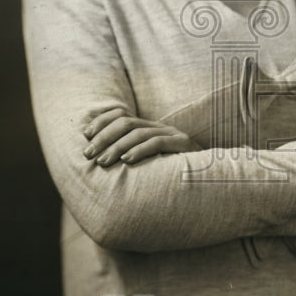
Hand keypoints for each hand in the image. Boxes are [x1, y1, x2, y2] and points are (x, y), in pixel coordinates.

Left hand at [83, 108, 201, 166]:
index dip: (102, 122)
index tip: (85, 135)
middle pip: (126, 123)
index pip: (121, 115)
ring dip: (117, 147)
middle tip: (89, 154)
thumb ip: (129, 157)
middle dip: (104, 137)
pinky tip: (126, 161)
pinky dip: (139, 151)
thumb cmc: (172, 176)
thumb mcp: (147, 164)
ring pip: (139, 133)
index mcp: (150, 128)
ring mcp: (172, 134)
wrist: (209, 180)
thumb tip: (99, 160)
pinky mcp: (182, 144)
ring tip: (103, 161)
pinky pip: (157, 143)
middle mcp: (160, 127)